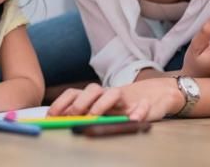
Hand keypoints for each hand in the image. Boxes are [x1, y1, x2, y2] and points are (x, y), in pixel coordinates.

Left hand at [47, 80, 183, 121]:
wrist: (158, 96)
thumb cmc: (123, 107)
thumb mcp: (102, 110)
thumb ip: (83, 112)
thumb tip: (56, 117)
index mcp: (96, 97)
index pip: (75, 93)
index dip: (62, 102)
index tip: (51, 115)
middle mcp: (109, 95)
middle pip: (92, 90)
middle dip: (80, 103)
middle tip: (71, 115)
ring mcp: (127, 98)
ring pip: (114, 93)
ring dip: (103, 104)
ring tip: (94, 115)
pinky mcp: (147, 105)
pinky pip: (145, 106)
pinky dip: (140, 111)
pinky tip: (134, 118)